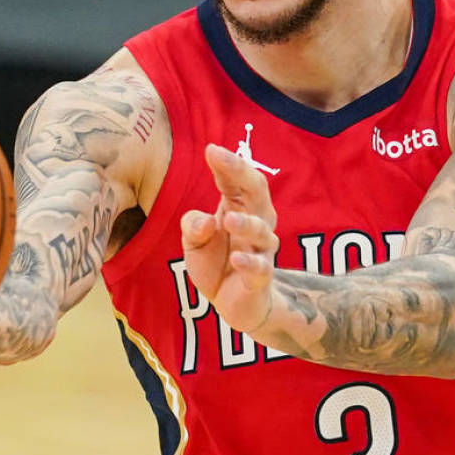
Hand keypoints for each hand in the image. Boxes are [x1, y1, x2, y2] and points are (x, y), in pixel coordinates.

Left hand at [181, 144, 279, 335]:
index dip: (226, 164)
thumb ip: (192, 226)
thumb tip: (205, 221)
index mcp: (238, 208)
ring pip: (262, 230)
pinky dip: (250, 262)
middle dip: (241, 173)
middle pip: (256, 192)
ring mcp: (261, 250)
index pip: (236, 180)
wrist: (234, 305)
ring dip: (246, 223)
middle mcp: (256, 223)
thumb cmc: (217, 263)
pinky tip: (236, 258)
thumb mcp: (193, 242)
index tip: (211, 149)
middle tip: (222, 160)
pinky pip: (260, 268)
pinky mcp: (260, 278)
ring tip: (227, 219)